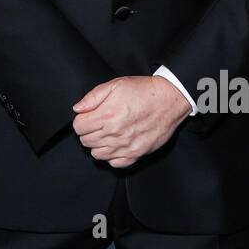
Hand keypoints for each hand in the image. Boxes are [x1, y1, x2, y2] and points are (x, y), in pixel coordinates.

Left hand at [72, 76, 191, 167]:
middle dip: (89, 132)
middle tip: (99, 123)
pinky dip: (113, 156)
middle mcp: (114, 133)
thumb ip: (93, 97)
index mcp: (107, 115)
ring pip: (97, 154)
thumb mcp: (116, 85)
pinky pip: (115, 163)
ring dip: (99, 145)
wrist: (170, 100)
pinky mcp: (137, 153)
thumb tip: (78, 109)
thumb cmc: (144, 91)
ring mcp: (126, 146)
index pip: (78, 127)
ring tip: (107, 134)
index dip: (82, 120)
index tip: (89, 117)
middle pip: (86, 141)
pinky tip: (117, 144)